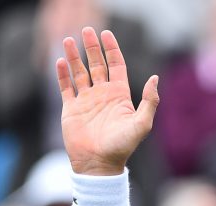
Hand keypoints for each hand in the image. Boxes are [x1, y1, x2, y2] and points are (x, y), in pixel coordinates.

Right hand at [56, 28, 158, 175]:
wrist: (99, 164)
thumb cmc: (122, 146)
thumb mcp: (142, 124)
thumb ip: (149, 101)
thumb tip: (155, 78)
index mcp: (119, 95)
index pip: (116, 65)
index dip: (112, 49)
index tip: (106, 34)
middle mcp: (102, 95)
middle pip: (97, 64)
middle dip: (92, 47)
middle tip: (87, 30)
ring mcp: (86, 101)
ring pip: (79, 72)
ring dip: (74, 56)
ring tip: (69, 40)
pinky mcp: (71, 109)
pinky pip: (65, 87)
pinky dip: (62, 74)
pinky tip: (60, 60)